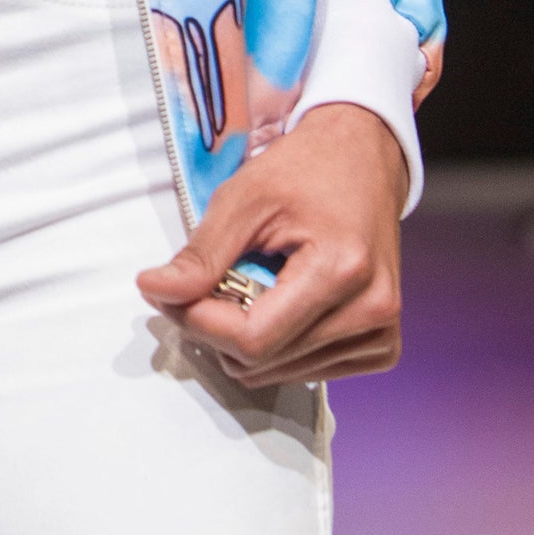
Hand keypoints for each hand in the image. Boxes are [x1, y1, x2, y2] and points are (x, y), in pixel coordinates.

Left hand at [135, 103, 406, 388]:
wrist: (363, 160)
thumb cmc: (305, 170)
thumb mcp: (244, 198)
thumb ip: (201, 254)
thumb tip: (152, 291)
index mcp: (342, 270)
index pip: (253, 338)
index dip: (198, 322)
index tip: (170, 294)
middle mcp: (372, 311)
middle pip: (263, 361)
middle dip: (217, 329)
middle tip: (206, 284)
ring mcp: (381, 334)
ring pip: (280, 374)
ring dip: (247, 339)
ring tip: (251, 284)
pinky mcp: (381, 347)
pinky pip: (307, 373)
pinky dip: (279, 346)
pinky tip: (281, 302)